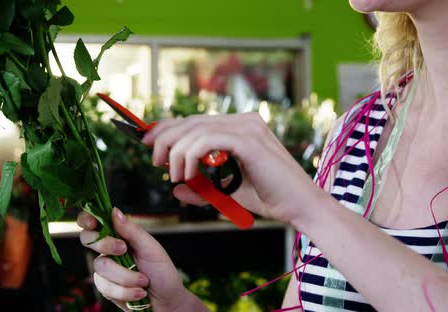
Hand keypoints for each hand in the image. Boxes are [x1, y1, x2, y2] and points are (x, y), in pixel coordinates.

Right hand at [77, 208, 204, 311]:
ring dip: (126, 277)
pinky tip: (139, 293)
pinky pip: (106, 287)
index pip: (94, 222)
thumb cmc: (162, 273)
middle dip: (106, 245)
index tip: (93, 223)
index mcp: (119, 235)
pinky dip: (126, 292)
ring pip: (101, 267)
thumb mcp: (152, 248)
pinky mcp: (105, 288)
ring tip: (144, 281)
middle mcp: (109, 250)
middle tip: (124, 250)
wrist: (167, 302)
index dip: (87, 219)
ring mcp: (105, 270)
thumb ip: (132, 230)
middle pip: (88, 240)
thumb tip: (115, 211)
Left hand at [142, 113, 323, 225]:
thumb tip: (176, 190)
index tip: (148, 143)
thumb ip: (202, 189)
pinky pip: (207, 139)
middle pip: (191, 121)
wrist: (299, 208)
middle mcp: (243, 121)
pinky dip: (190, 155)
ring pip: (195, 129)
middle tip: (155, 160)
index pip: (195, 121)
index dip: (168, 129)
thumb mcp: (226, 193)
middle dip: (165, 138)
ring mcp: (247, 127)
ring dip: (176, 152)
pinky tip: (188, 173)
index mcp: (239, 128)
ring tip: (174, 175)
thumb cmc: (269, 199)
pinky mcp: (249, 139)